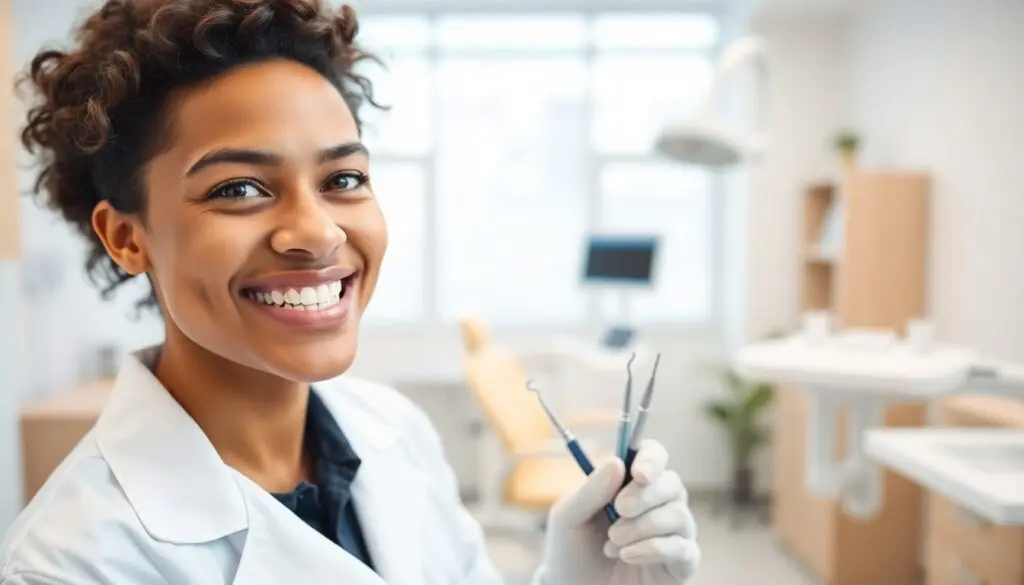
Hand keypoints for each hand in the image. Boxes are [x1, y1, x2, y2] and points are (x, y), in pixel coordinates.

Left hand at [539, 440, 699, 584]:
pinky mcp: (679, 564)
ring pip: (679, 514)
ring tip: (613, 541)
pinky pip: (684, 548)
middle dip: (645, 495)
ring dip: (644, 525)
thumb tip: (618, 462)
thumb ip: (591, 490)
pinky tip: (628, 556)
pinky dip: (655, 548)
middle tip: (619, 509)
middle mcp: (655, 504)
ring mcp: (670, 534)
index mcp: (628, 484)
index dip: (652, 458)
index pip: (653, 455)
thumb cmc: (570, 552)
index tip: (639, 473)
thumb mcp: (568, 517)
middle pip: (672, 482)